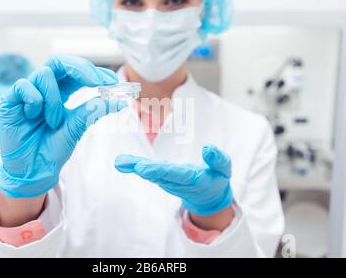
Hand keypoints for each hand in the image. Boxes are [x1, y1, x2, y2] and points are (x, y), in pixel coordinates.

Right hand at [0, 55, 126, 197]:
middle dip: (80, 69)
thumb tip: (121, 101)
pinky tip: (33, 116)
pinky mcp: (9, 101)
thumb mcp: (77, 127)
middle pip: (59, 62)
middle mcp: (43, 89)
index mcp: (60, 93)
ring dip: (54, 99)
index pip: (75, 71)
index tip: (112, 81)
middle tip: (97, 81)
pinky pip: (23, 86)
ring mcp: (26, 94)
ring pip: (43, 74)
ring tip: (53, 121)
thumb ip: (94, 111)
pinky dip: (35, 100)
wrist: (34, 171)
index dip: (93, 72)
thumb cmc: (53, 149)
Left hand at [115, 144, 232, 215]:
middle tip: (132, 165)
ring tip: (121, 162)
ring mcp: (168, 182)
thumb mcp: (224, 169)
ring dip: (135, 167)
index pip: (176, 175)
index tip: (144, 168)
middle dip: (147, 170)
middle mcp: (178, 182)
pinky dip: (134, 167)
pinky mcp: (162, 179)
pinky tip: (121, 162)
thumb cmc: (216, 178)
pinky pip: (148, 172)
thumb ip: (218, 159)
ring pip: (151, 174)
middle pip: (160, 175)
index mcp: (194, 180)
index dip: (160, 171)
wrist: (208, 196)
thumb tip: (207, 147)